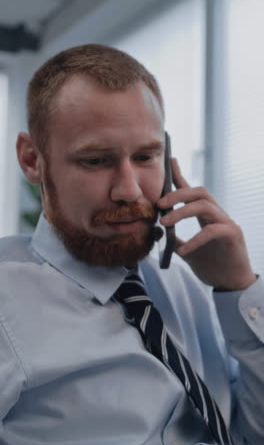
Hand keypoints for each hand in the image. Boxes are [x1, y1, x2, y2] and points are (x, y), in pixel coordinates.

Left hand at [157, 158, 255, 289]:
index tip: (169, 160)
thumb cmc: (212, 266)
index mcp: (206, 216)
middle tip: (159, 204)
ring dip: (181, 211)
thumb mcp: (187, 251)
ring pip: (204, 205)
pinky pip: (212, 230)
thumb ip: (176, 240)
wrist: (230, 284)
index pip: (192, 191)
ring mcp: (227, 223)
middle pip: (199, 192)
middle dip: (177, 193)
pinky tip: (182, 251)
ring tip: (165, 222)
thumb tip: (158, 233)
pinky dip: (194, 239)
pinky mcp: (233, 235)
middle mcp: (217, 215)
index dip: (181, 176)